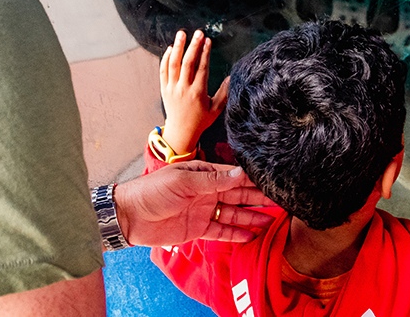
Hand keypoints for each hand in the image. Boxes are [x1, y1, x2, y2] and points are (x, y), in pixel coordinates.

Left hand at [114, 161, 274, 245]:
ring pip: (234, 214)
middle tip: (281, 201)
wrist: (128, 216)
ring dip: (251, 217)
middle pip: (238, 195)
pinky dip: (236, 233)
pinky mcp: (198, 229)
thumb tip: (241, 173)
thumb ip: (212, 180)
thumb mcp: (182, 181)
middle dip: (259, 198)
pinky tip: (251, 235)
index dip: (253, 180)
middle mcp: (206, 192)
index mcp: (203, 174)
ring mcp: (203, 210)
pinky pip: (221, 231)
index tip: (274, 181)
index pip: (234, 176)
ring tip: (271, 221)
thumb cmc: (151, 191)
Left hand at [159, 30, 228, 153]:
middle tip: (198, 32)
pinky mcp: (164, 89)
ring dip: (177, 47)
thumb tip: (231, 77)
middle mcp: (183, 89)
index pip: (202, 69)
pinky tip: (170, 48)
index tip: (208, 41)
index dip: (205, 53)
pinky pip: (163, 71)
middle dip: (193, 46)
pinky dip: (165, 59)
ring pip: (173, 64)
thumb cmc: (201, 120)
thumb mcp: (216, 109)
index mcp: (198, 93)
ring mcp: (172, 89)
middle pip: (187, 63)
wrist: (181, 132)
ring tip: (182, 34)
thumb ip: (224, 93)